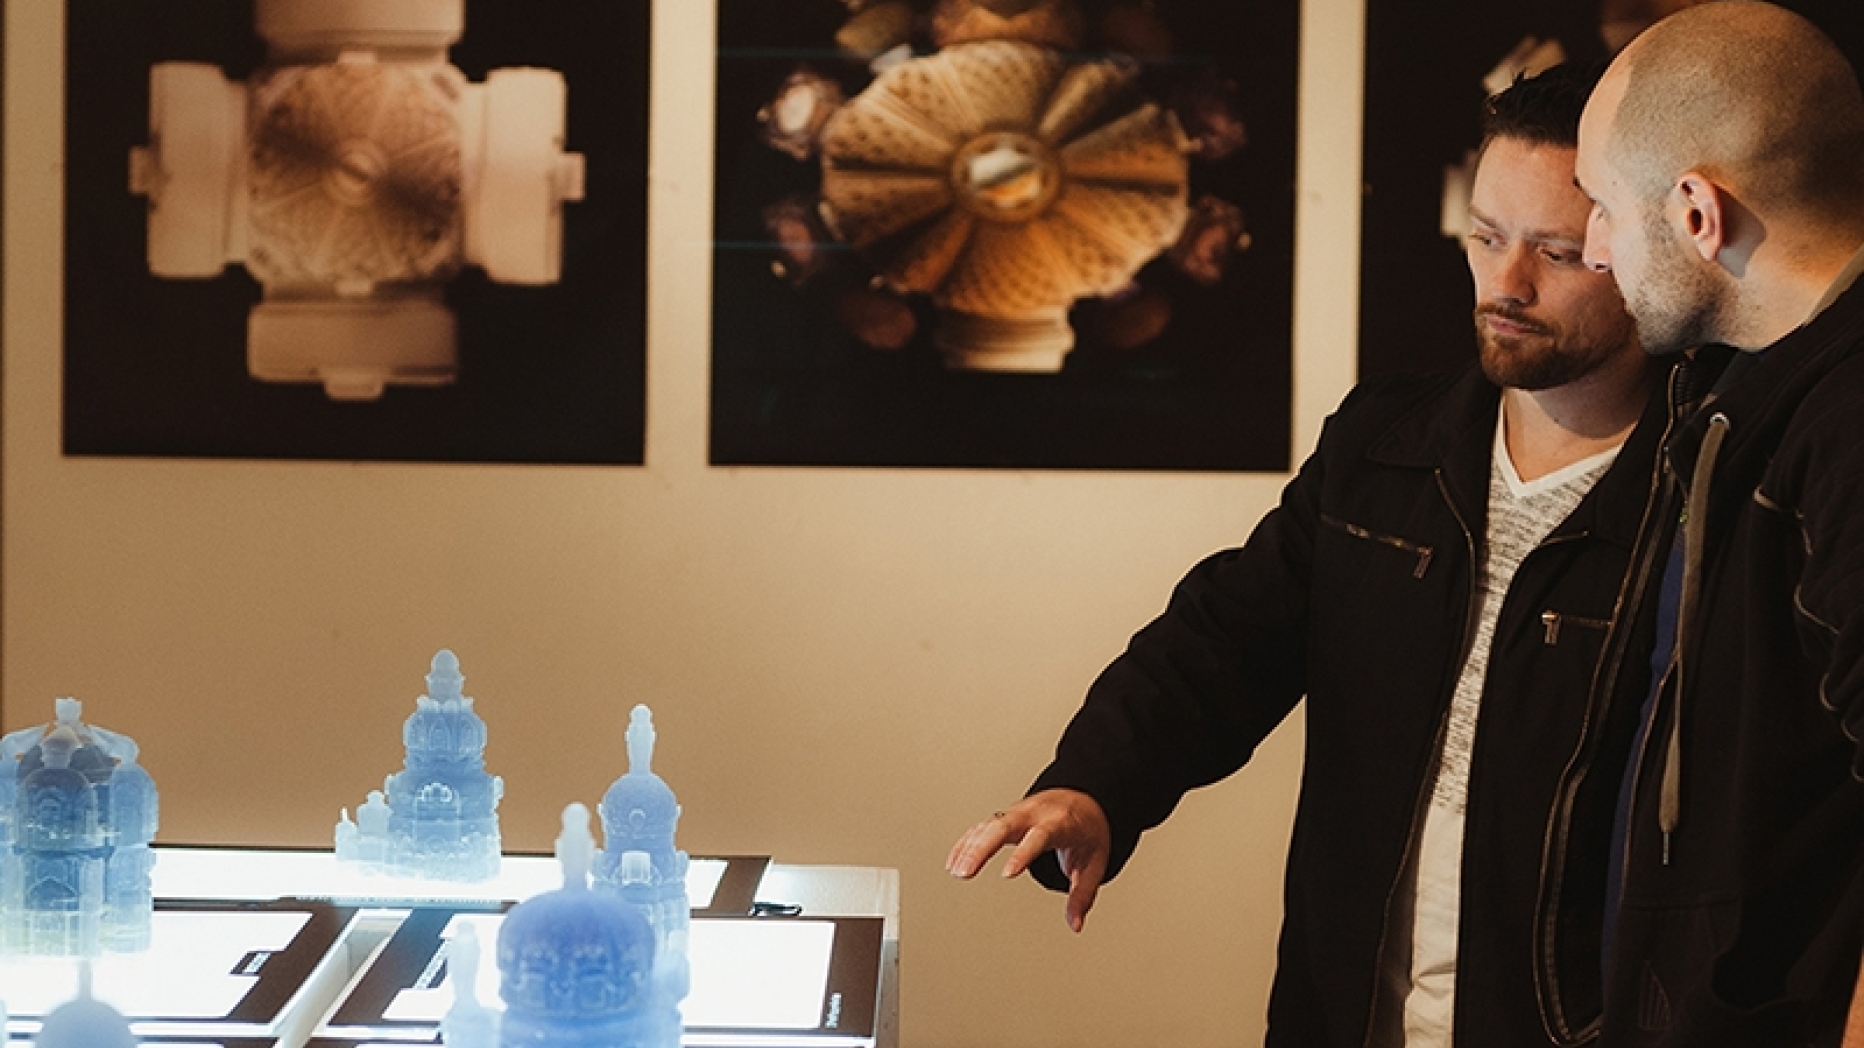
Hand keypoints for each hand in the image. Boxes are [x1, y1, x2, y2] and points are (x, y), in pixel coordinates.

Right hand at [945, 788, 1110, 932]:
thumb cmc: (1087, 829)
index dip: (1022, 854)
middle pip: (1003, 826)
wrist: (1083, 799)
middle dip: (981, 849)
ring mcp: (1017, 814)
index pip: (1039, 837)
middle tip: (965, 873)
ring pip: (988, 825)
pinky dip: (967, 842)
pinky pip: (982, 827)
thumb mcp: (1095, 862)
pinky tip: (954, 861)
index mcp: (1060, 823)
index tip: (1007, 874)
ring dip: (969, 847)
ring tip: (956, 872)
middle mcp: (1034, 815)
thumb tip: (1075, 925)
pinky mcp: (1006, 817)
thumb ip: (1083, 894)